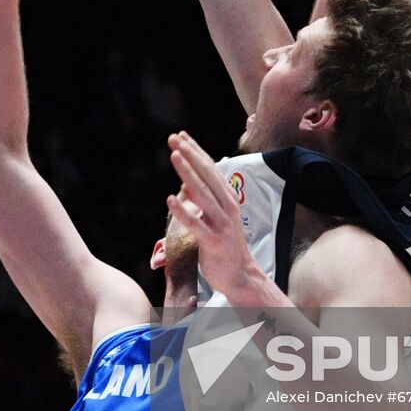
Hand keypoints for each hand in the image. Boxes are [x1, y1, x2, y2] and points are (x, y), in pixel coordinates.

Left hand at [166, 131, 262, 297]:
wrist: (240, 274)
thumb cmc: (225, 244)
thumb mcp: (217, 217)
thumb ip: (204, 199)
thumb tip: (185, 183)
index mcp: (228, 199)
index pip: (210, 169)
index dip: (195, 151)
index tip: (181, 135)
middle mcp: (227, 207)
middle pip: (207, 175)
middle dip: (190, 154)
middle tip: (174, 137)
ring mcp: (221, 223)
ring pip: (202, 194)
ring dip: (187, 173)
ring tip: (174, 156)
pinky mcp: (213, 241)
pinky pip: (195, 224)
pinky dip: (183, 211)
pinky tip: (170, 199)